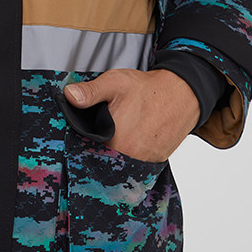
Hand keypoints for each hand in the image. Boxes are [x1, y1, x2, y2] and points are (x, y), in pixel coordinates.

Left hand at [64, 68, 199, 162]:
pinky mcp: (154, 163)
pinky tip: (126, 144)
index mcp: (116, 142)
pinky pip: (134, 168)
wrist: (182, 94)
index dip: (80, 147)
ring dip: (112, 158)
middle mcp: (130, 158)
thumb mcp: (114, 82)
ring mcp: (144, 163)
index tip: (78, 140)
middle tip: (97, 136)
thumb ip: (90, 92)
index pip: (87, 155)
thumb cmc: (147, 89)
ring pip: (118, 167)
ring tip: (113, 139)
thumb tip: (69, 95)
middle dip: (96, 153)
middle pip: (103, 162)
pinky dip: (127, 159)